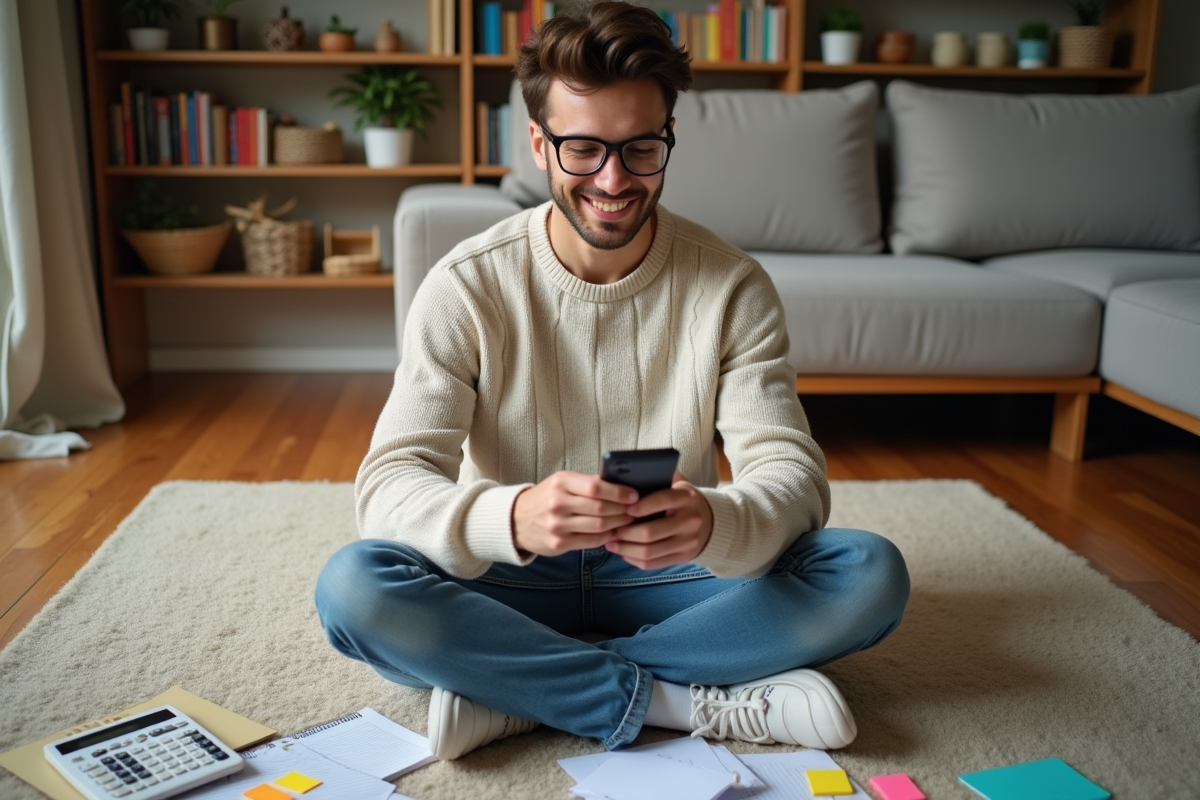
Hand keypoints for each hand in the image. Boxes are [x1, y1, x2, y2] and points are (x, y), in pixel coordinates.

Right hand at [513, 471, 637, 556]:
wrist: (516, 520)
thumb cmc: (547, 497)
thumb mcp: (562, 482)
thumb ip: (588, 484)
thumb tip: (623, 486)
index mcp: (560, 483)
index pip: (596, 487)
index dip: (619, 492)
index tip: (635, 495)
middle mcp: (557, 504)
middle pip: (601, 509)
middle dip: (623, 510)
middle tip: (636, 510)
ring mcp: (557, 526)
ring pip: (599, 526)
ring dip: (619, 524)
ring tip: (628, 520)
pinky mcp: (558, 544)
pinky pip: (592, 541)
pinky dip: (608, 537)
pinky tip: (614, 532)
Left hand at [605, 472, 712, 569]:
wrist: (708, 521)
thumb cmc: (681, 500)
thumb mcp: (677, 483)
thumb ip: (660, 476)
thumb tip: (630, 472)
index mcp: (687, 497)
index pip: (663, 500)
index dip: (642, 506)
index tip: (625, 508)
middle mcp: (690, 521)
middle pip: (651, 532)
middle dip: (626, 532)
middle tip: (612, 529)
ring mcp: (688, 542)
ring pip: (649, 552)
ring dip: (625, 549)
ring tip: (612, 543)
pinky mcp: (683, 558)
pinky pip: (653, 564)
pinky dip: (634, 559)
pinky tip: (623, 552)